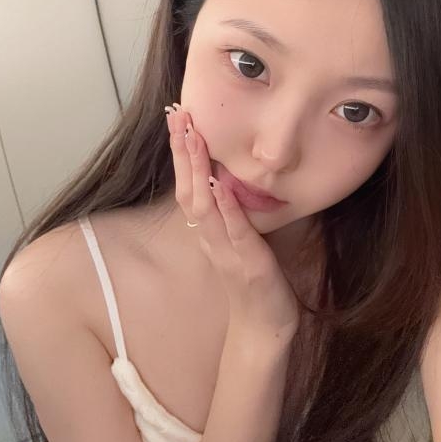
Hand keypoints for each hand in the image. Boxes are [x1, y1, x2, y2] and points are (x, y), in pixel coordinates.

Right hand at [165, 103, 299, 345]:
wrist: (264, 327)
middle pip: (187, 190)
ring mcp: (227, 251)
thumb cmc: (254, 283)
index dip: (180, 154)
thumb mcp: (238, 243)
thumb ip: (229, 215)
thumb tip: (225, 182)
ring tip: (191, 136)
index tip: (177, 119)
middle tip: (176, 114)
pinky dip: (224, 207)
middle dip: (181, 151)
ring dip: (196, 170)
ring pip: (203, 207)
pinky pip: (233, 231)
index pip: (188, 187)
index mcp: (209, 232)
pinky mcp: (248, 263)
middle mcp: (211, 238)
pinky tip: (219, 183)